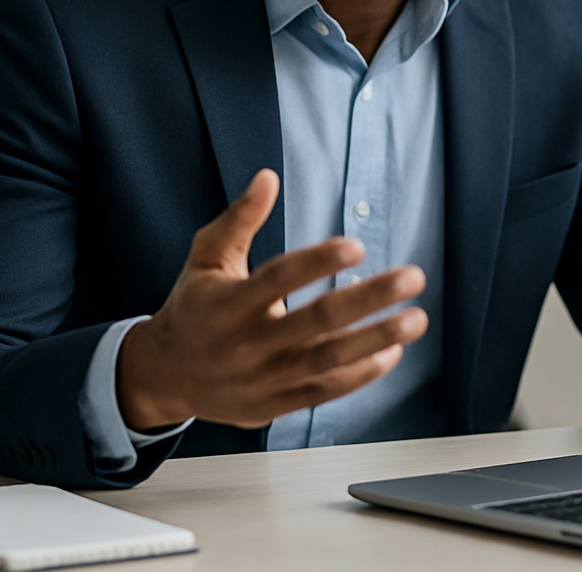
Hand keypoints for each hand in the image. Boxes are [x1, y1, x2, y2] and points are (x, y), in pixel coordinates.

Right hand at [116, 169, 427, 430]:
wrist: (165, 374)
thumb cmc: (194, 307)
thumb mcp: (206, 257)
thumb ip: (239, 219)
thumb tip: (268, 177)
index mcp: (228, 303)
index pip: (279, 278)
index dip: (318, 261)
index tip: (357, 245)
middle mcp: (247, 343)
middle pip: (317, 321)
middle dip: (370, 298)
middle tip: (412, 278)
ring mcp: (262, 378)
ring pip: (329, 361)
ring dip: (378, 339)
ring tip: (416, 319)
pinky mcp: (274, 404)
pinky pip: (325, 392)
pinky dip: (361, 374)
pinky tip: (392, 353)